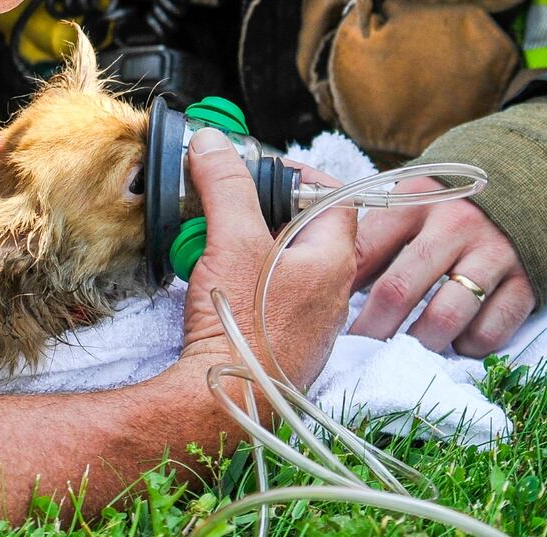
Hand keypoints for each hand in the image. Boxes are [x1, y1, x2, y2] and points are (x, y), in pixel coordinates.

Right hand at [177, 129, 355, 390]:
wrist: (226, 404)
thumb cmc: (243, 325)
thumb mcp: (233, 240)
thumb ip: (226, 186)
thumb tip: (213, 142)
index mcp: (335, 259)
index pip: (335, 197)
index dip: (300, 176)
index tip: (264, 169)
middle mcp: (332, 292)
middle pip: (303, 229)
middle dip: (260, 212)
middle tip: (226, 205)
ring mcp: (310, 323)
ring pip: (282, 264)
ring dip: (247, 246)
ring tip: (211, 243)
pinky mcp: (285, 345)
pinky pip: (269, 297)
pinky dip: (242, 281)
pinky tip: (214, 283)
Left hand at [350, 176, 535, 357]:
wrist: (533, 189)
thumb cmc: (452, 207)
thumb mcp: (412, 204)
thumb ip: (376, 238)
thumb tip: (332, 285)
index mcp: (417, 201)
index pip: (366, 250)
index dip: (339, 289)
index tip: (326, 317)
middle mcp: (455, 226)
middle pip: (399, 290)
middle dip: (371, 330)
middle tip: (356, 352)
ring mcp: (493, 255)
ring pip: (444, 319)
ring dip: (417, 346)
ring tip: (401, 356)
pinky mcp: (525, 285)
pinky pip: (488, 333)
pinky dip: (465, 348)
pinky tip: (453, 343)